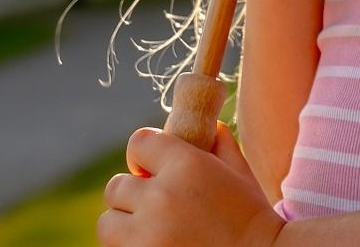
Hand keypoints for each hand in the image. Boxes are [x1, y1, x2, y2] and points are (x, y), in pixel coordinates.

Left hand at [99, 123, 281, 246]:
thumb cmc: (252, 216)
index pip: (138, 143)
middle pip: (116, 186)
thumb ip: (218, 142)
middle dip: (133, 195)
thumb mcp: (239, 172)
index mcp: (186, 165)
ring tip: (151, 230)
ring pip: (107, 223)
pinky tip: (156, 245)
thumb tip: (203, 124)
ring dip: (124, 225)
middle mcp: (160, 197)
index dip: (144, 155)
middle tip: (155, 207)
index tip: (152, 170)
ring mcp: (147, 235)